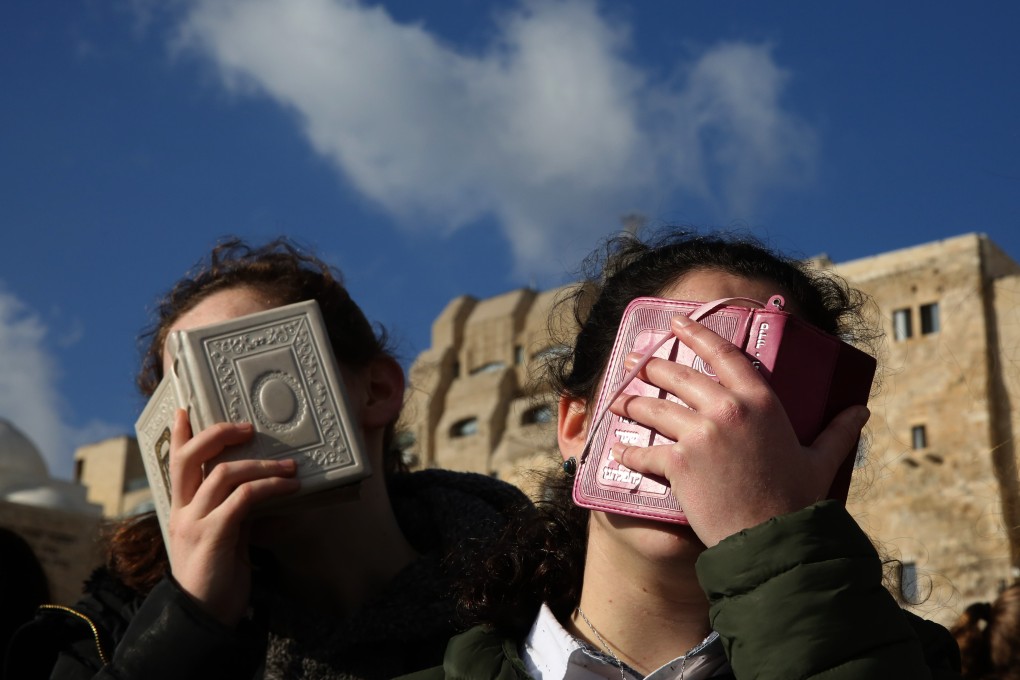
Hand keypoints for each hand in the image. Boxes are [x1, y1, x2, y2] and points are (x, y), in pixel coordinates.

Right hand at [167, 409, 299, 624]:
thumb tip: (260, 490)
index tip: (187, 408)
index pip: (176, 462)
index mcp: (182, 509)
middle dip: (218, 434)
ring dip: (263, 465)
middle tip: (248, 427)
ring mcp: (193, 522)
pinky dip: (269, 488)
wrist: (204, 618)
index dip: (182, 434)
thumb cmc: (218, 578)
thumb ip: (234, 511)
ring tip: (290, 467)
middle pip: (190, 457)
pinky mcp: (211, 536)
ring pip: (223, 474)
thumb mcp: (226, 537)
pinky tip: (290, 488)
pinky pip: (243, 499)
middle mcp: (182, 511)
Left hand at [609, 314, 869, 547]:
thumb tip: (862, 410)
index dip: (697, 333)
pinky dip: (628, 454)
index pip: (723, 354)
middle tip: (633, 360)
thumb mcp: (821, 460)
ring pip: (654, 409)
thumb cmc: (798, 500)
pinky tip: (617, 452)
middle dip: (650, 365)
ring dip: (630, 404)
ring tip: (616, 401)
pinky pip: (644, 453)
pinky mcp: (679, 464)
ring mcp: (700, 434)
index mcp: (761, 401)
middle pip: (678, 375)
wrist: (774, 541)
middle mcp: (727, 409)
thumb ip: (839, 431)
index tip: (677, 322)